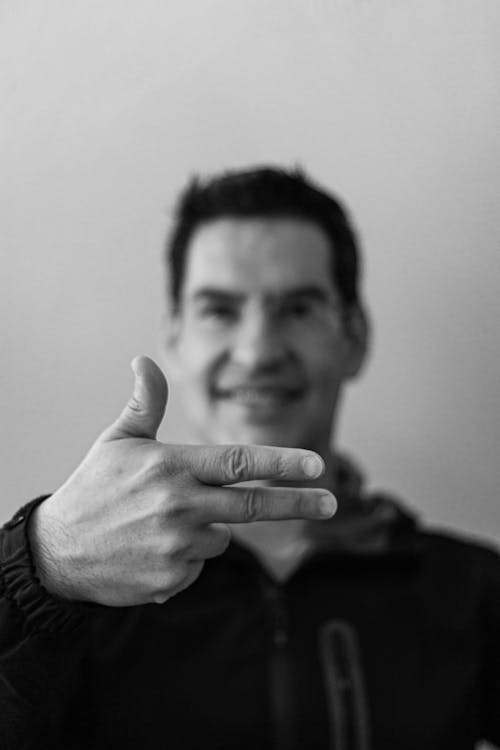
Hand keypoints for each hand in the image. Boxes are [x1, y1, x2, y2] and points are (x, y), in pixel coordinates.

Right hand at [30, 356, 335, 605]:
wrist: (56, 552)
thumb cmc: (93, 489)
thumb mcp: (117, 441)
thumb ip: (144, 403)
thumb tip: (144, 361)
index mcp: (171, 467)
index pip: (238, 461)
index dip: (281, 462)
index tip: (316, 464)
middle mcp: (179, 506)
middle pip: (252, 504)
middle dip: (297, 503)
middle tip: (331, 500)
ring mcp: (175, 546)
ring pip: (221, 536)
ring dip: (207, 529)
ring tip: (162, 524)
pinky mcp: (170, 580)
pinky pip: (198, 565)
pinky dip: (186, 557)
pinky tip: (153, 549)